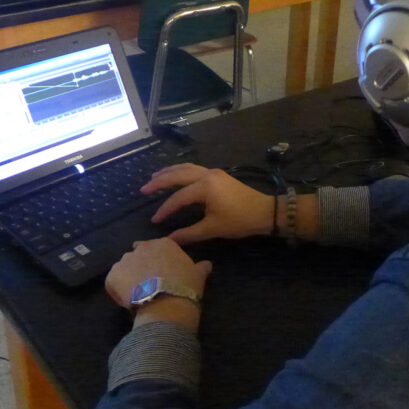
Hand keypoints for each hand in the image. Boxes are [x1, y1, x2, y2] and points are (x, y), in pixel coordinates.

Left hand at [105, 238, 211, 322]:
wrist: (166, 305)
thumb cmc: (185, 287)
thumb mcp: (198, 275)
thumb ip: (201, 267)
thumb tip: (207, 264)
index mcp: (162, 244)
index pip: (156, 248)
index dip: (157, 262)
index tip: (161, 274)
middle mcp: (141, 248)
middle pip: (138, 255)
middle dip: (141, 266)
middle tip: (149, 283)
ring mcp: (125, 261)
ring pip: (124, 267)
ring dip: (129, 277)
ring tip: (136, 294)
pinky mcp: (112, 276)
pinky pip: (112, 282)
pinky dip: (117, 290)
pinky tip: (126, 301)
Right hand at [141, 164, 273, 244]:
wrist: (265, 212)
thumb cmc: (240, 221)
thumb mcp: (213, 229)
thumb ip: (189, 233)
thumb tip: (169, 240)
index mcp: (205, 187)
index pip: (178, 198)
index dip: (165, 210)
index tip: (155, 221)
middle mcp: (207, 175)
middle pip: (177, 175)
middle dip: (159, 182)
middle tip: (143, 189)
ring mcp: (213, 172)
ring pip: (186, 168)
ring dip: (169, 172)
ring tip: (154, 177)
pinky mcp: (218, 175)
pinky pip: (194, 169)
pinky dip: (181, 171)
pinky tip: (175, 175)